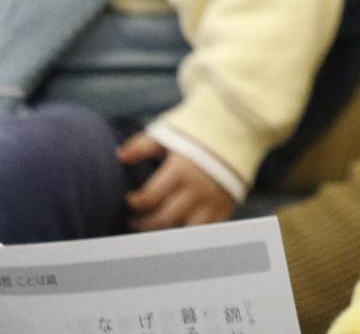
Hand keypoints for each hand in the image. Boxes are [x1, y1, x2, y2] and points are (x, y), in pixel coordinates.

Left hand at [119, 132, 236, 229]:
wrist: (239, 127)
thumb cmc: (199, 130)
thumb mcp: (170, 131)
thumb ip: (143, 145)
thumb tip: (120, 156)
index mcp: (181, 170)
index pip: (150, 198)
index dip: (135, 203)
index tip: (129, 200)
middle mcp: (198, 189)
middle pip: (164, 218)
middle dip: (144, 222)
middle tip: (134, 220)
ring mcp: (213, 201)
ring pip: (185, 230)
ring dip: (167, 231)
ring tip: (156, 225)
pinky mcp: (226, 206)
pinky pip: (206, 230)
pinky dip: (191, 232)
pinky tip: (179, 225)